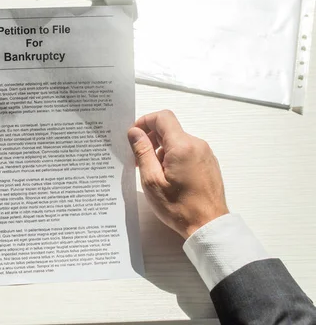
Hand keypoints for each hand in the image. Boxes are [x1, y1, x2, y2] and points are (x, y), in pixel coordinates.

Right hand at [127, 110, 227, 238]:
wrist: (209, 225)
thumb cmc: (178, 206)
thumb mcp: (152, 180)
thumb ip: (142, 152)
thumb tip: (134, 132)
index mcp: (182, 146)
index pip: (162, 117)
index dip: (145, 122)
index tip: (134, 136)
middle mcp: (196, 144)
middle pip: (169, 129)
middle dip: (151, 139)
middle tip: (139, 159)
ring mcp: (205, 153)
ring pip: (177, 140)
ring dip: (162, 150)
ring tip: (154, 173)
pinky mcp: (208, 162)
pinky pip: (187, 150)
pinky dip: (174, 156)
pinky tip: (168, 177)